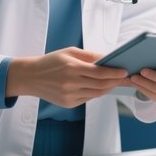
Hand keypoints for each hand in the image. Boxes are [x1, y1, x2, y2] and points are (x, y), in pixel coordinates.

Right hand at [6, 47, 127, 105]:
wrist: (30, 77)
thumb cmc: (51, 62)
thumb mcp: (70, 52)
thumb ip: (90, 56)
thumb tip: (108, 58)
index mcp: (72, 68)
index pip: (100, 73)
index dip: (114, 73)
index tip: (125, 71)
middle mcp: (71, 84)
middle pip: (101, 85)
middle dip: (115, 82)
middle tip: (125, 78)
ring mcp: (69, 95)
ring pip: (96, 94)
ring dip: (108, 88)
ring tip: (116, 82)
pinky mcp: (68, 103)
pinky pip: (87, 98)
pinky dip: (96, 93)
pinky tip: (101, 87)